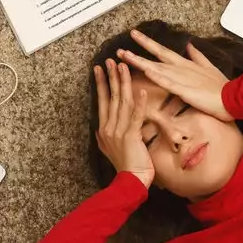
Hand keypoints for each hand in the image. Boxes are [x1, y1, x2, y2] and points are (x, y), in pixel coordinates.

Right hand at [94, 59, 154, 187]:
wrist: (130, 182)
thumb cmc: (127, 166)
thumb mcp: (112, 147)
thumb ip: (108, 134)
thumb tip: (102, 127)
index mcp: (104, 129)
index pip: (102, 101)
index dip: (101, 84)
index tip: (100, 68)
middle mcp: (108, 128)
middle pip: (110, 97)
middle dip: (110, 77)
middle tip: (110, 60)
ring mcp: (118, 132)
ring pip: (121, 103)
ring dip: (123, 83)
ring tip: (124, 67)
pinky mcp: (131, 137)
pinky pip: (135, 116)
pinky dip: (139, 103)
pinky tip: (142, 90)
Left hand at [117, 30, 232, 121]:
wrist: (233, 98)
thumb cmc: (221, 87)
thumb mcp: (208, 68)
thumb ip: (197, 56)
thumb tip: (190, 45)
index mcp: (185, 64)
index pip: (162, 51)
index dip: (147, 43)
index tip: (135, 35)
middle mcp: (180, 68)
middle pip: (154, 58)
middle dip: (137, 52)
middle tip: (119, 49)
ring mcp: (182, 78)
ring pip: (156, 68)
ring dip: (140, 62)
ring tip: (124, 57)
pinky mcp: (185, 90)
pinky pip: (167, 82)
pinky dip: (156, 76)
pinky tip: (145, 71)